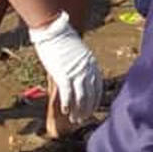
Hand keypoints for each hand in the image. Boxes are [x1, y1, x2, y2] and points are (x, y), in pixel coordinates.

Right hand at [28, 14, 104, 130]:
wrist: (54, 31)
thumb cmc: (63, 41)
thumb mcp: (79, 54)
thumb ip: (81, 67)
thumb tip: (78, 79)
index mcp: (92, 65)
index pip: (98, 89)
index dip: (94, 102)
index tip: (91, 111)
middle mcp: (87, 70)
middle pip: (90, 96)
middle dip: (86, 110)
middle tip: (81, 120)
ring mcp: (76, 73)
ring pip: (81, 99)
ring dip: (78, 111)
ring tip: (74, 119)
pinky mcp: (64, 74)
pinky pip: (67, 94)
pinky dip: (67, 104)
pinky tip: (65, 111)